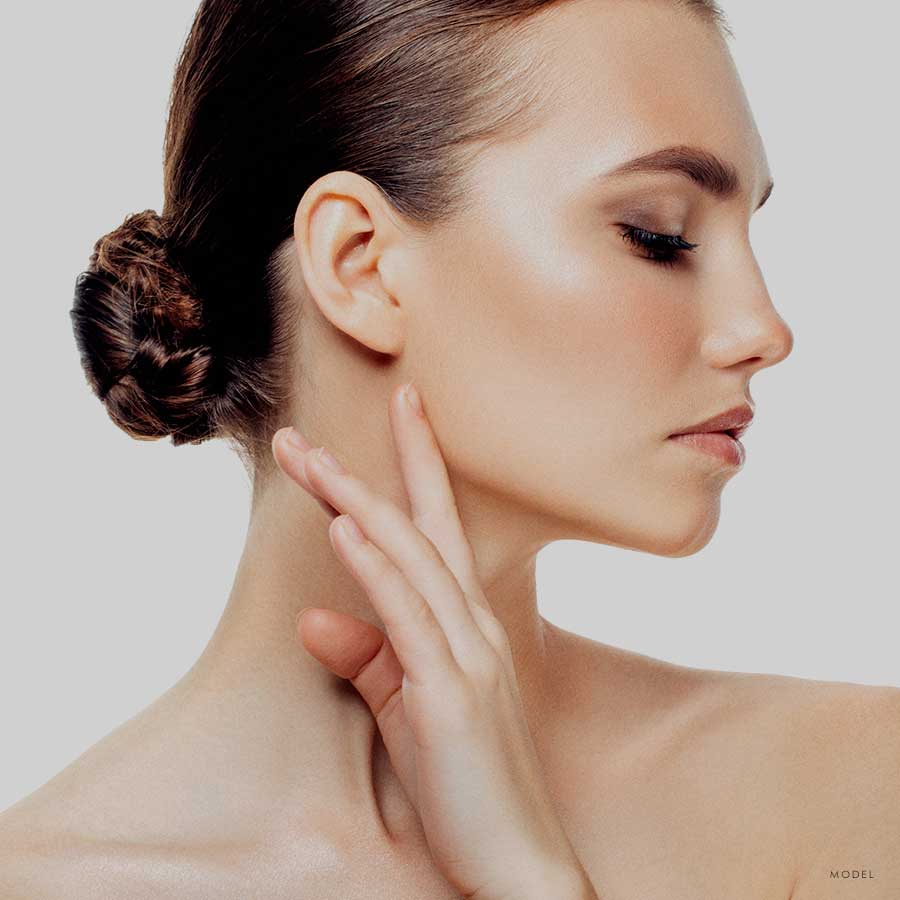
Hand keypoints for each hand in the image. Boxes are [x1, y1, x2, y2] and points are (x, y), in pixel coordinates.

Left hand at [271, 383, 595, 899]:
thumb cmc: (465, 781)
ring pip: (411, 557)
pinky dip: (377, 566)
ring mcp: (467, 654)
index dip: (416, 463)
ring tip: (307, 460)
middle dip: (365, 470)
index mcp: (467, 622)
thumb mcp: (407, 707)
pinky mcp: (451, 695)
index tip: (397, 408)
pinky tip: (346, 526)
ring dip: (356, 501)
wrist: (518, 860)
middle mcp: (473, 624)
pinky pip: (409, 616)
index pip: (437, 526)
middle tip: (302, 436)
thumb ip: (368, 657)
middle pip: (417, 526)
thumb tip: (315, 617)